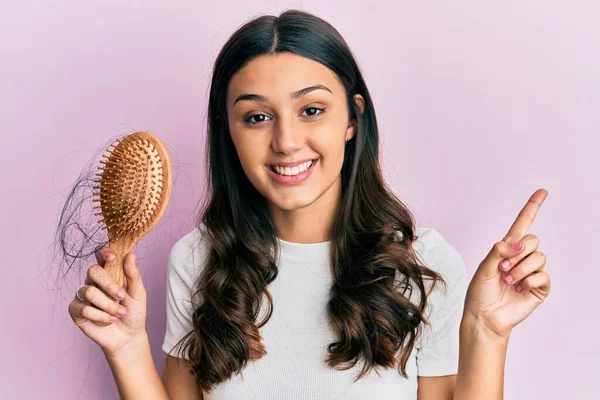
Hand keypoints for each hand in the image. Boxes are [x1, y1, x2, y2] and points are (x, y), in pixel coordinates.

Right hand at [68, 247, 147, 358]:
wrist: (128, 336)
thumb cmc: (133, 312)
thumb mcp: (138, 293)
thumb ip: (134, 274)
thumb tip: (130, 255)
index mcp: (110, 273)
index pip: (101, 256)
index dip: (103, 253)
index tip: (112, 257)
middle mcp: (94, 282)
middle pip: (92, 271)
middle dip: (108, 284)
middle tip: (122, 296)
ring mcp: (83, 296)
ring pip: (89, 291)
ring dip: (108, 305)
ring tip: (119, 313)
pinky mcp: (76, 311)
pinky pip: (83, 308)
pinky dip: (100, 316)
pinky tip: (109, 320)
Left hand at [463, 188, 550, 338]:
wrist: (484, 316)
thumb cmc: (480, 292)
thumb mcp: (484, 267)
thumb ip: (499, 250)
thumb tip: (519, 243)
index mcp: (506, 249)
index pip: (522, 224)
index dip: (532, 207)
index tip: (542, 191)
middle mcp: (521, 258)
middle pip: (533, 240)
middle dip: (517, 254)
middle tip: (503, 269)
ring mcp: (532, 272)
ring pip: (538, 257)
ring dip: (520, 269)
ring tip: (508, 281)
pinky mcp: (539, 287)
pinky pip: (543, 275)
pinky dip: (529, 281)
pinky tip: (518, 289)